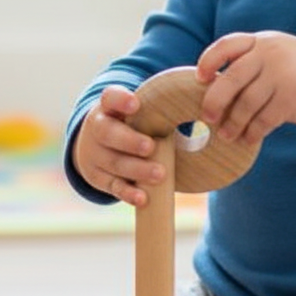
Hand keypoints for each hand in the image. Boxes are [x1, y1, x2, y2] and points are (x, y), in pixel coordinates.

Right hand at [72, 85, 163, 207]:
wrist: (94, 146)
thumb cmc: (127, 125)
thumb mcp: (134, 112)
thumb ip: (158, 110)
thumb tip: (201, 113)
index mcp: (107, 107)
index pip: (109, 98)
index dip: (120, 100)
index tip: (136, 104)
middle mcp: (96, 129)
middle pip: (107, 133)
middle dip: (130, 141)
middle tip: (150, 146)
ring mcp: (95, 155)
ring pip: (113, 162)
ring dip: (136, 169)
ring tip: (160, 174)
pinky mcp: (97, 177)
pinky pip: (112, 186)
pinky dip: (128, 193)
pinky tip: (142, 198)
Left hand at [196, 31, 295, 143]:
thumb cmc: (294, 68)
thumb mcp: (273, 53)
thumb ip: (247, 63)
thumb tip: (209, 90)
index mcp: (259, 41)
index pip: (226, 45)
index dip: (208, 61)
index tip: (199, 78)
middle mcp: (269, 55)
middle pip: (232, 78)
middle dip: (215, 100)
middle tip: (207, 116)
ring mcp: (282, 76)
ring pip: (246, 104)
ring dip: (233, 123)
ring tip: (226, 135)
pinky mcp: (292, 98)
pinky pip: (264, 120)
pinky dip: (252, 132)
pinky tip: (247, 139)